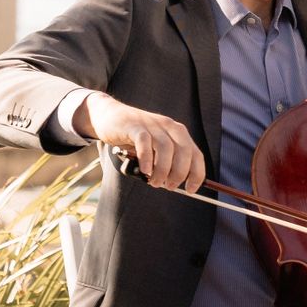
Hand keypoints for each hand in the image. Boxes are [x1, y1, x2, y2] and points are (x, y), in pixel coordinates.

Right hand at [78, 93, 206, 190]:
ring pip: (166, 148)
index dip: (196, 174)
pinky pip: (144, 142)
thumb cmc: (134, 138)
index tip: (190, 190)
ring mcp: (152, 125)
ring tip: (155, 182)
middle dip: (179, 174)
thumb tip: (173, 185)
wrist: (109, 116)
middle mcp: (168, 126)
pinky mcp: (134, 126)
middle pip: (184, 152)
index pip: (196, 154)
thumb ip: (165, 163)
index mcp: (178, 133)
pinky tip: (144, 170)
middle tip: (170, 186)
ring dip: (162, 170)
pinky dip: (146, 159)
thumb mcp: (154, 149)